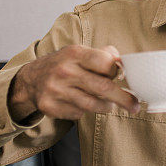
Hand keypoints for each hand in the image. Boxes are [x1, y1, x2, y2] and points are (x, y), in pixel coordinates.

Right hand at [8, 44, 139, 121]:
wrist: (31, 80)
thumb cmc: (63, 64)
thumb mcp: (79, 52)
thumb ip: (102, 54)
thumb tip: (123, 62)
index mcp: (74, 53)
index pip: (105, 62)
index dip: (116, 71)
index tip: (122, 77)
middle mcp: (64, 71)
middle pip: (103, 88)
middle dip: (123, 98)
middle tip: (135, 105)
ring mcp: (56, 90)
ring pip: (93, 105)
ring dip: (106, 106)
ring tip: (109, 104)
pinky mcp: (50, 107)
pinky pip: (78, 114)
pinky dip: (84, 111)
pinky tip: (80, 103)